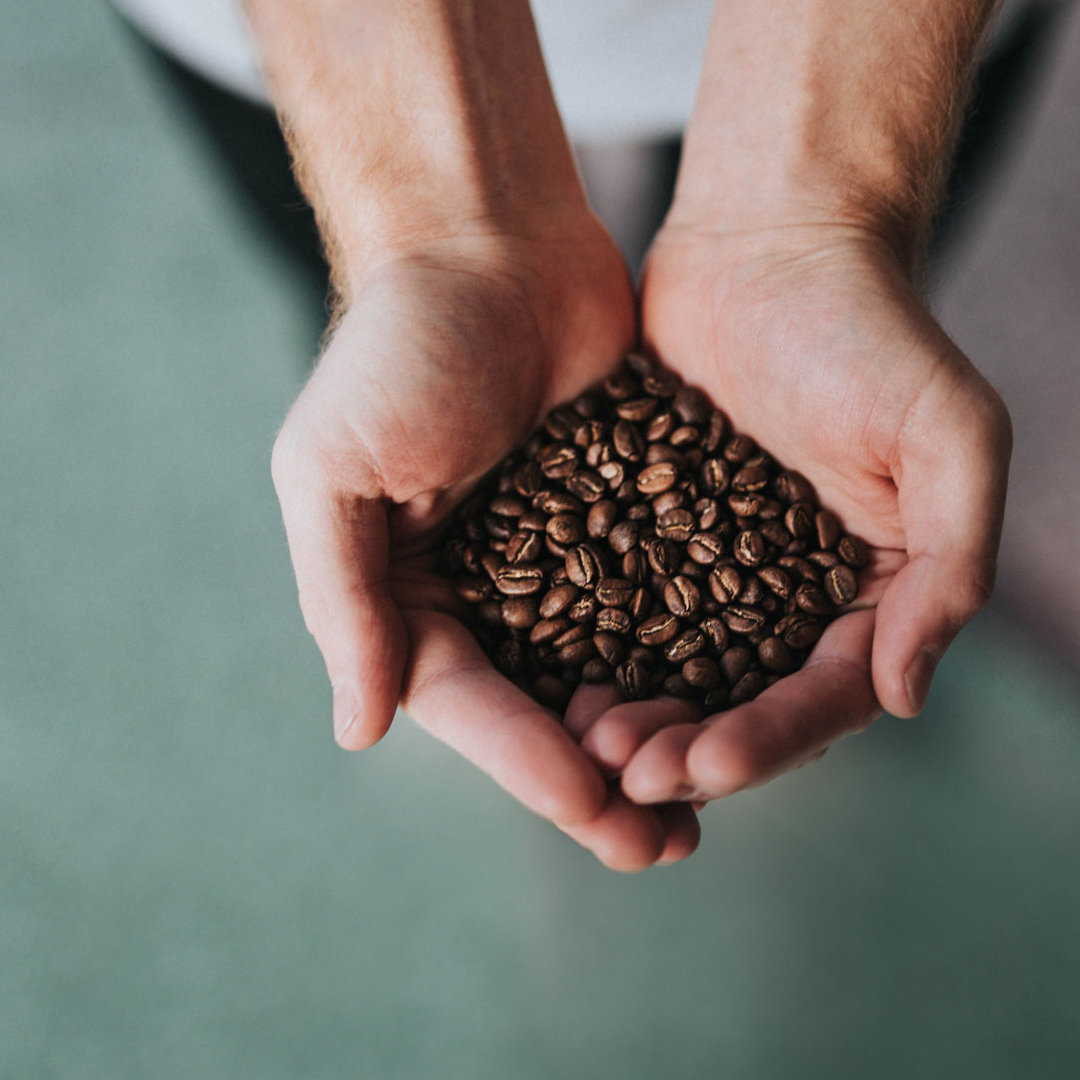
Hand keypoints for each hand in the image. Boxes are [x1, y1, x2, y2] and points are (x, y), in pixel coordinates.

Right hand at [269, 231, 701, 868]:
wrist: (488, 233)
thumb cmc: (398, 344)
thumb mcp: (336, 470)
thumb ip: (343, 599)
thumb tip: (359, 731)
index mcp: (408, 593)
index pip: (476, 706)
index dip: (535, 768)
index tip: (601, 815)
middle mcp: (482, 590)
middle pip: (548, 712)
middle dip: (606, 784)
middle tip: (670, 846)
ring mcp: (559, 557)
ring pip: (612, 674)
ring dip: (657, 739)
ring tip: (713, 800)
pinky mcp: (626, 514)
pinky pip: (663, 605)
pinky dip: (694, 659)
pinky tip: (743, 701)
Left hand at [580, 222, 1010, 804]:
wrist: (774, 234)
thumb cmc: (875, 326)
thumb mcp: (951, 436)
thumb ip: (952, 567)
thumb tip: (905, 699)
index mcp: (876, 592)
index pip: (827, 696)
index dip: (769, 742)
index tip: (705, 766)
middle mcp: (799, 599)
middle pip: (745, 706)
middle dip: (691, 752)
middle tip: (627, 772)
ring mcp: (721, 570)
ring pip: (676, 675)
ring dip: (637, 721)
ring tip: (584, 742)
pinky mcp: (651, 533)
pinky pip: (618, 612)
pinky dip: (591, 653)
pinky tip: (548, 679)